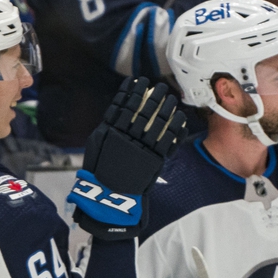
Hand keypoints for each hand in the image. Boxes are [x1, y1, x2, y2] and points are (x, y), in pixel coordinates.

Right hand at [69, 77, 185, 238]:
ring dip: (166, 108)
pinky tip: (179, 118)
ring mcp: (142, 148)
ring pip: (158, 122)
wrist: (108, 196)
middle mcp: (128, 137)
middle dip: (154, 96)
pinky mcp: (155, 160)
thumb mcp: (97, 143)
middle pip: (144, 111)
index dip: (133, 91)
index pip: (125, 105)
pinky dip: (175, 128)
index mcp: (112, 131)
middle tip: (161, 87)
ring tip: (171, 98)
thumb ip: (108, 125)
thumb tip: (118, 110)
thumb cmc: (99, 170)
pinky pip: (168, 140)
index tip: (140, 81)